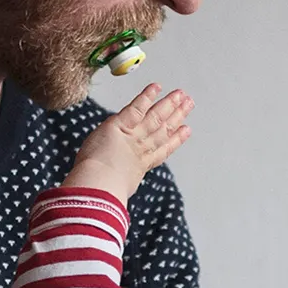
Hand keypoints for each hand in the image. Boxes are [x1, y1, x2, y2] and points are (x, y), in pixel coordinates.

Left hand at [64, 83, 190, 201]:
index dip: (175, 139)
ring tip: (182, 94)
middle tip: (189, 104)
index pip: (160, 150)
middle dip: (177, 116)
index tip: (186, 130)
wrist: (97, 187)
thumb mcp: (116, 192)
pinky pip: (136, 108)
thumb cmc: (100, 194)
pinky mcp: (120, 125)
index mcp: (138, 166)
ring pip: (155, 117)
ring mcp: (132, 137)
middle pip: (162, 129)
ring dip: (169, 104)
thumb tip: (120, 200)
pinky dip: (147, 97)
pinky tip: (157, 87)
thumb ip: (121, 188)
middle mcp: (139, 149)